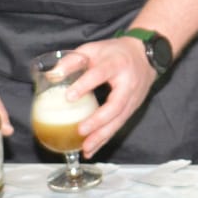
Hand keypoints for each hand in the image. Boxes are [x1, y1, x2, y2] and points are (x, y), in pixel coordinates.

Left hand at [63, 35, 157, 157]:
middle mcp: (127, 84)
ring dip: (102, 136)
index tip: (69, 96)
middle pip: (115, 106)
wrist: (145, 56)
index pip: (100, 74)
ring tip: (86, 148)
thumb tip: (53, 75)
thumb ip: (73, 60)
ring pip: (118, 121)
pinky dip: (105, 138)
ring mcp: (133, 99)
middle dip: (98, 121)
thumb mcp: (94, 48)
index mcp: (116, 64)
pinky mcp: (132, 109)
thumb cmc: (116, 52)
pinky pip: (118, 125)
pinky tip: (92, 148)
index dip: (85, 85)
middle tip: (81, 131)